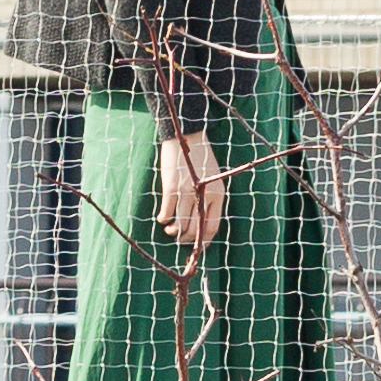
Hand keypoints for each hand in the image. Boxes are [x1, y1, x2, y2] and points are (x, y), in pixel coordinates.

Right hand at [156, 127, 227, 258]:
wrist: (187, 136)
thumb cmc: (199, 158)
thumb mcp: (212, 178)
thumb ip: (209, 199)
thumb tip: (199, 222)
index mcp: (217, 194)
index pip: (212, 227)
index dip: (202, 241)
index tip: (195, 245)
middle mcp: (204, 196)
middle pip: (194, 230)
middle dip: (185, 239)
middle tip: (178, 237)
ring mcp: (187, 192)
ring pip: (179, 225)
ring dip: (173, 231)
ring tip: (169, 229)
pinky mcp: (171, 188)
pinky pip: (166, 213)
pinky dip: (163, 218)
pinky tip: (162, 218)